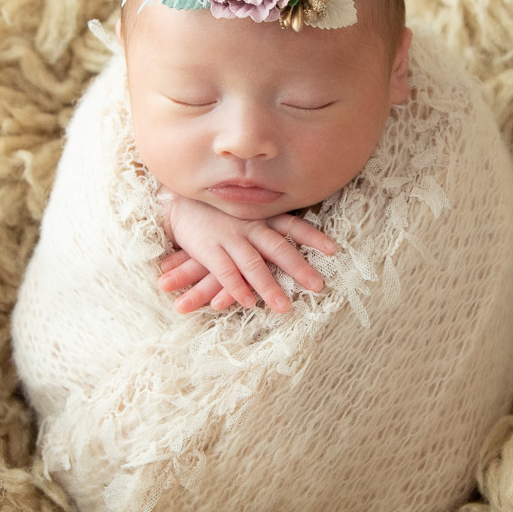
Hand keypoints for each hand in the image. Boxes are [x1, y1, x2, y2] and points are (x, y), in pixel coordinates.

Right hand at [156, 196, 340, 312]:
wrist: (178, 203)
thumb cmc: (219, 212)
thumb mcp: (247, 213)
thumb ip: (267, 225)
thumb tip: (296, 239)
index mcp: (261, 218)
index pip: (292, 225)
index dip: (313, 237)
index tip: (334, 250)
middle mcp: (249, 227)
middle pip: (278, 248)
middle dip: (299, 268)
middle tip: (317, 286)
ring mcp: (229, 237)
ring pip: (254, 264)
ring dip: (270, 287)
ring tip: (285, 308)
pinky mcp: (209, 249)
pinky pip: (225, 271)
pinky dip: (237, 288)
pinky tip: (249, 303)